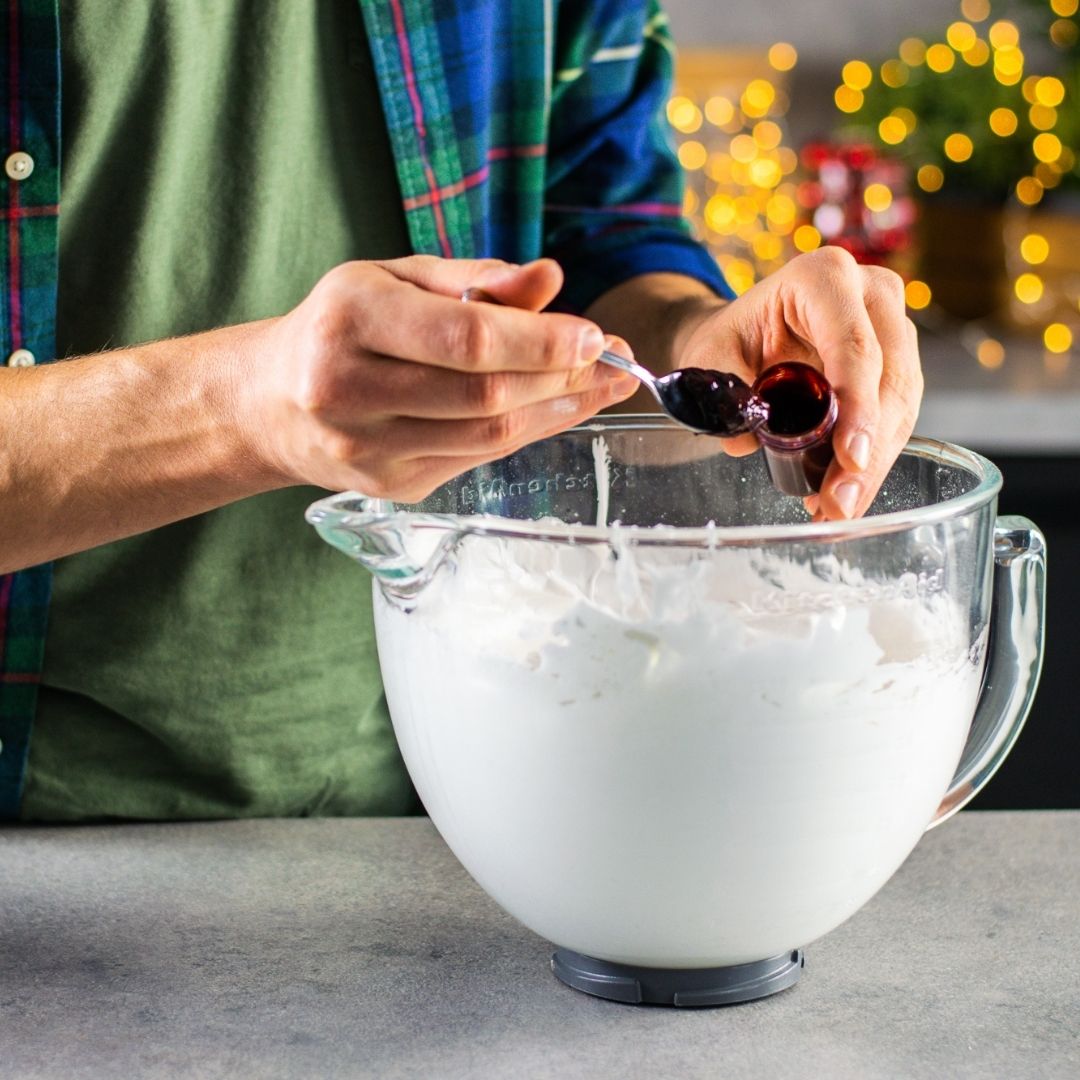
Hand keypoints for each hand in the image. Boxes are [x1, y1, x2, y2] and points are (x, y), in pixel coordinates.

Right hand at [244, 256, 638, 500]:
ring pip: (487, 436)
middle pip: (484, 395)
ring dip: (556, 410)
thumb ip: (474, 279)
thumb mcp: (396, 279)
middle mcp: (349, 391)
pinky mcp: (388, 487)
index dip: (540, 341)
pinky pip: (476, 458)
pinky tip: (554, 409)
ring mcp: (367, 450)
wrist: (271, 403)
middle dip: (562, 378)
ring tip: (599, 386)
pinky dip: (524, 432)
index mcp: (349, 321)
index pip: (465, 339)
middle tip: (615, 361)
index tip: (596, 334)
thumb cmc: (343, 326)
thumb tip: (550, 278)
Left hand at [676, 248, 922, 519]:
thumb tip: (742, 440)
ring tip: (838, 510)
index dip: (857, 407)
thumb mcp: (711, 359)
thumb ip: (724, 394)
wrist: (743, 336)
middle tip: (840, 503)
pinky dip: (873, 461)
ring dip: (874, 465)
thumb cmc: (729, 341)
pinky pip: (897, 417)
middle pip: (889, 380)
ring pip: (902, 404)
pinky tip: (845, 495)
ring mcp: (892, 328)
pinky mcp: (898, 365)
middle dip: (868, 451)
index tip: (849, 457)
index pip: (854, 346)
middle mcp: (871, 294)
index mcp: (823, 277)